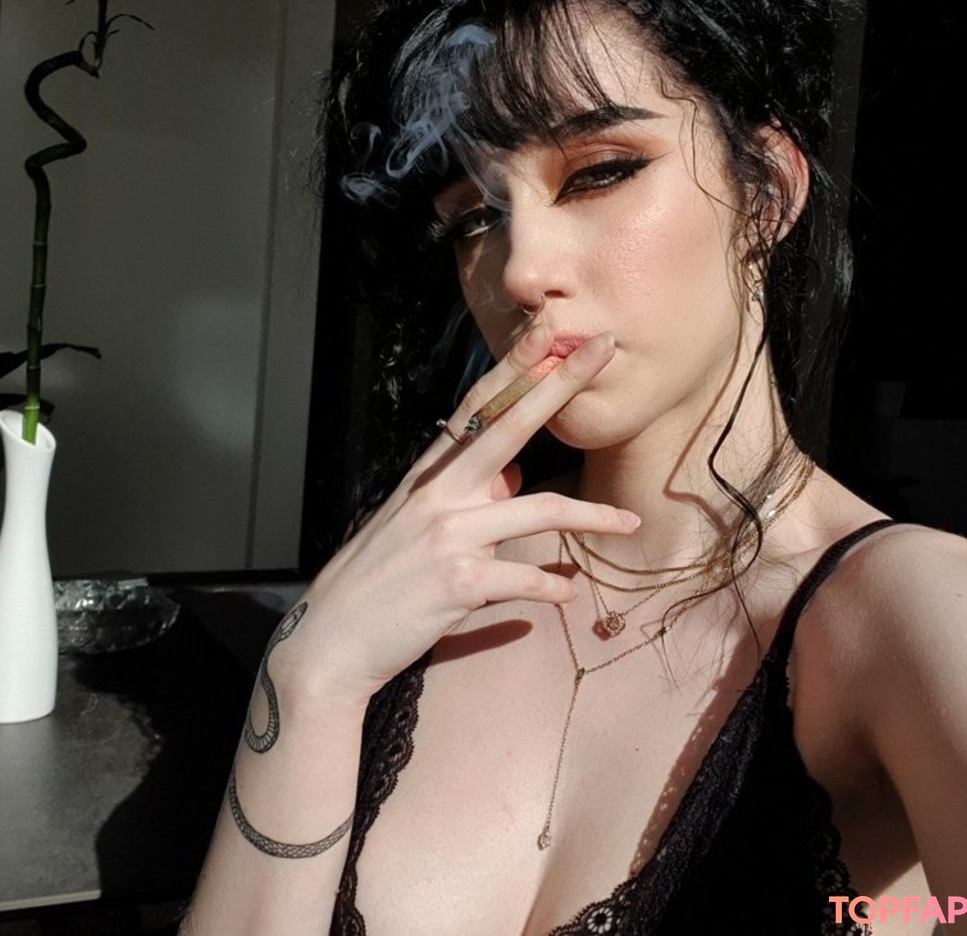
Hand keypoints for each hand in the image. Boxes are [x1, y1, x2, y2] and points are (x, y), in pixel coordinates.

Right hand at [279, 325, 638, 708]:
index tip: (549, 329)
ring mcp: (449, 535)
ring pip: (539, 509)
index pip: (477, 406)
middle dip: (559, 385)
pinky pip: (523, 579)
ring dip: (592, 516)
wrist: (332, 642)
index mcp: (429, 474)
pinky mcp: (458, 583)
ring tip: (630, 522)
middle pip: (511, 426)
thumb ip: (462, 496)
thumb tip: (511, 479)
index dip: (515, 364)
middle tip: (601, 350)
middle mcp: (439, 493)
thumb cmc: (376, 581)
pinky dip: (550, 587)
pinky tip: (567, 594)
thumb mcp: (413, 523)